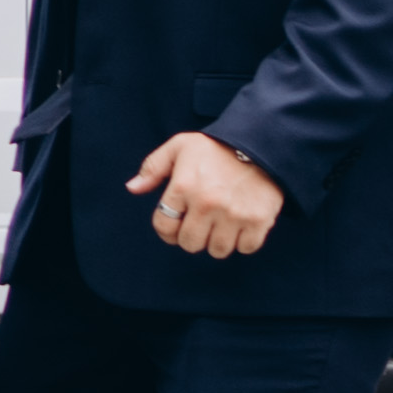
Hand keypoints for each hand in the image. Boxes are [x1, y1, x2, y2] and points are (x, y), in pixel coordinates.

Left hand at [126, 130, 282, 259]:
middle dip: (191, 236)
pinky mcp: (259, 219)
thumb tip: (132, 188)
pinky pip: (246, 248)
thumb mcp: (179, 147)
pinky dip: (243, 241)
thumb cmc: (215, 148)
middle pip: (190, 243)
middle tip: (200, 224)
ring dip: (217, 241)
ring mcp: (234, 214)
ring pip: (217, 250)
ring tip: (221, 224)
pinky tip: (241, 224)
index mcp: (183, 186)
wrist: (260, 142)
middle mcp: (207, 203)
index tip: (176, 224)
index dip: (167, 230)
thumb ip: (153, 168)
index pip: (164, 226)